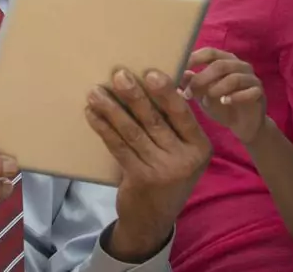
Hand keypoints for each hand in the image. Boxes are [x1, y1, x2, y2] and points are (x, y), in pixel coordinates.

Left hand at [85, 69, 211, 261]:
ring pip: (133, 132)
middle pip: (155, 120)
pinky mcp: (141, 179)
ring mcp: (164, 170)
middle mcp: (185, 159)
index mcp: (200, 146)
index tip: (150, 73)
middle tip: (118, 75)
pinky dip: (104, 128)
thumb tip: (148, 84)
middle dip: (134, 95)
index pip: (182, 114)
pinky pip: (119, 147)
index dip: (167, 92)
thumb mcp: (181, 153)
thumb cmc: (167, 174)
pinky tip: (93, 114)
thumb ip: (172, 126)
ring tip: (95, 92)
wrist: (154, 219)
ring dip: (112, 110)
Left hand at [183, 48, 266, 144]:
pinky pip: (250, 92)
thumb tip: (176, 74)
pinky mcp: (259, 93)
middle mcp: (239, 65)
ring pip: (235, 78)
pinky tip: (225, 102)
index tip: (179, 69)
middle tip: (191, 91)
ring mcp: (251, 78)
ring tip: (207, 98)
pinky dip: (235, 97)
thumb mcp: (201, 95)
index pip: (209, 52)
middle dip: (203, 78)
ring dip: (218, 88)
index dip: (194, 59)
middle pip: (220, 64)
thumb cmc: (220, 104)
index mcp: (224, 60)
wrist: (243, 124)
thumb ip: (191, 84)